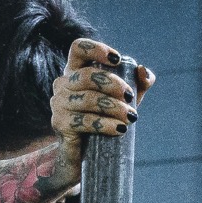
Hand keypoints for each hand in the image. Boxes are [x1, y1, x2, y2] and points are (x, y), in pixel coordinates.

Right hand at [52, 37, 153, 166]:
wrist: (83, 154)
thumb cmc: (104, 119)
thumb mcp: (123, 99)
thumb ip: (138, 83)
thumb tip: (143, 72)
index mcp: (75, 71)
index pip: (78, 48)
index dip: (97, 49)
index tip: (117, 60)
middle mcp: (62, 84)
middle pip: (87, 75)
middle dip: (113, 84)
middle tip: (130, 96)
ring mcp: (58, 104)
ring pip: (88, 99)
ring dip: (114, 107)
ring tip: (131, 117)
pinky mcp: (60, 124)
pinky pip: (85, 121)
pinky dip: (105, 125)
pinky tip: (120, 129)